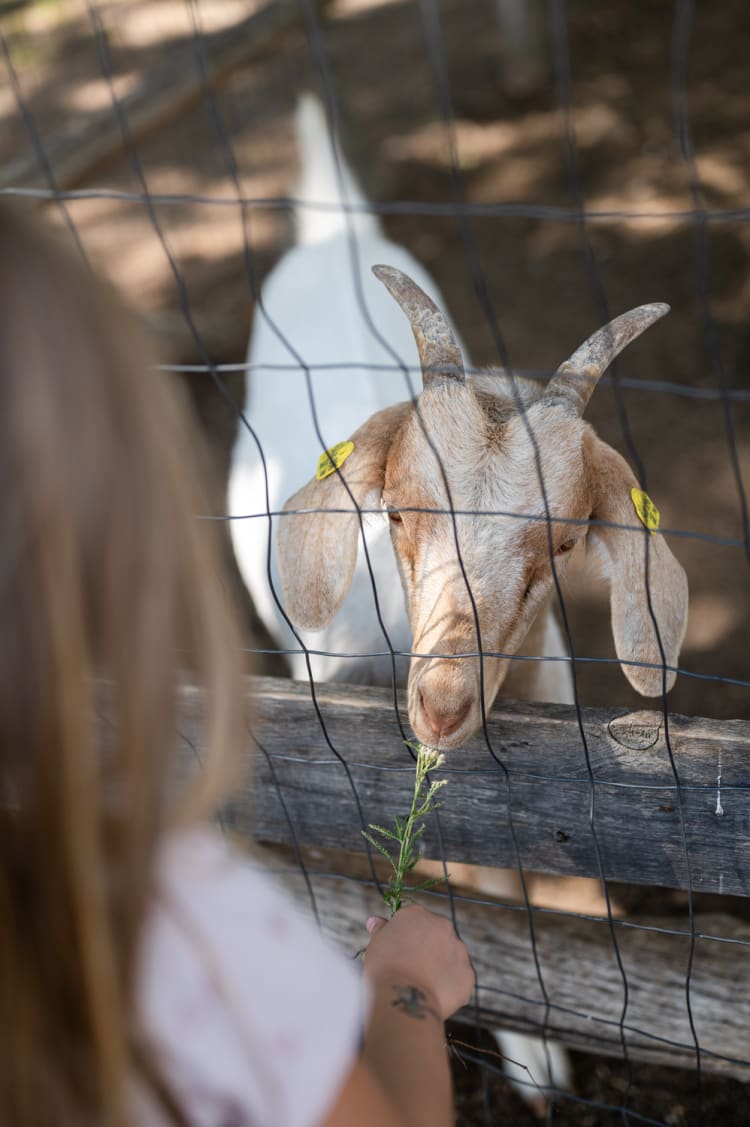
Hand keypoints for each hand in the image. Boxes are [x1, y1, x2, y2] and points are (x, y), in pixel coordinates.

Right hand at [362, 905, 474, 1019]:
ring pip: (450, 956)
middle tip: (411, 969)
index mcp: (417, 914)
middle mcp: (442, 926)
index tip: (399, 952)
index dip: (406, 937)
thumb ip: (381, 930)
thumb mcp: (375, 944)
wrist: (404, 997)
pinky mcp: (468, 974)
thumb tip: (375, 921)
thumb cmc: (384, 968)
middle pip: (436, 935)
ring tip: (422, 986)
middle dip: (427, 949)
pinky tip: (434, 996)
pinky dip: (450, 986)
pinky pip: (459, 979)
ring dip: (440, 966)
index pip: (414, 920)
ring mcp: (459, 950)